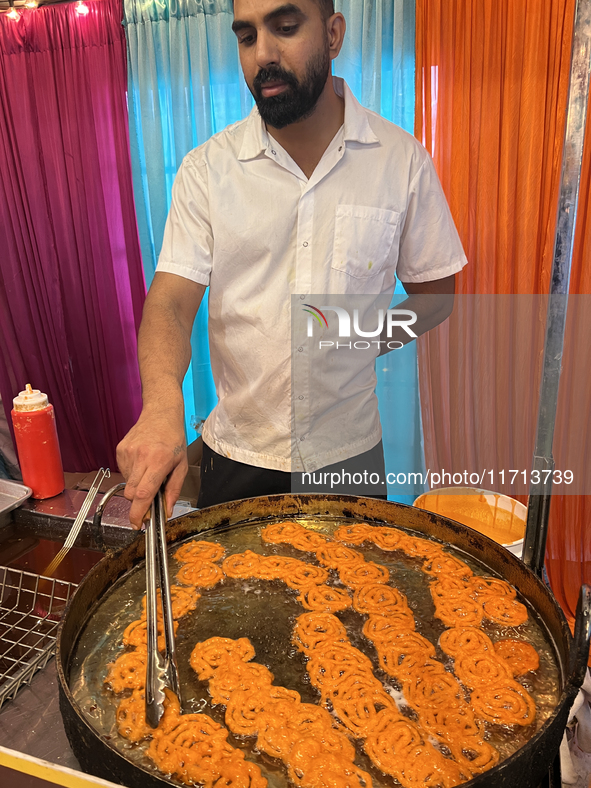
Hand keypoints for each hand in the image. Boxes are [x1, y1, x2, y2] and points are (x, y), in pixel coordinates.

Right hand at [116, 412, 187, 528]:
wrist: (160, 413)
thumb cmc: (174, 439)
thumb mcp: (182, 465)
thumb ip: (173, 490)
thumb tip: (166, 511)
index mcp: (159, 461)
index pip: (144, 493)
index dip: (138, 512)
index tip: (137, 523)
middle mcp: (141, 457)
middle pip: (132, 493)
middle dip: (138, 502)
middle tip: (149, 498)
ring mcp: (128, 453)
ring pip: (128, 484)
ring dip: (137, 485)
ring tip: (149, 470)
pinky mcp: (120, 450)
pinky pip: (124, 472)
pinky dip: (132, 473)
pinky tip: (142, 462)